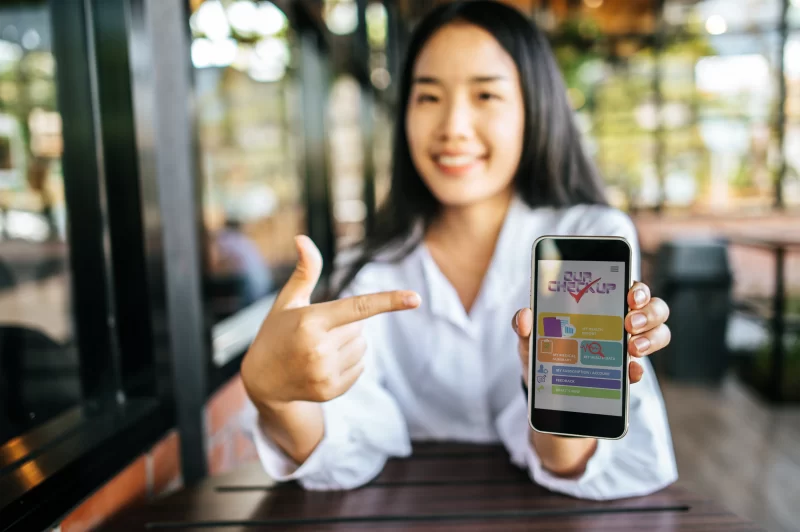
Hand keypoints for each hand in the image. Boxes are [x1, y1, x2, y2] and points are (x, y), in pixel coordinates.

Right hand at [241, 235, 420, 407]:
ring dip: (349, 343)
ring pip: (363, 347)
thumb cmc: (277, 332)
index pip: (358, 307)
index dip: (388, 301)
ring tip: (319, 348)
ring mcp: (325, 372)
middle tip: (317, 332)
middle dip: (346, 325)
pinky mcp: (331, 389)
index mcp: (310, 321)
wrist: (262, 381)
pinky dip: (348, 362)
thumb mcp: (288, 301)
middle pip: (360, 328)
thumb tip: (303, 238)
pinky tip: (323, 364)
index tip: (415, 298)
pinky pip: (360, 367)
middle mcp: (319, 348)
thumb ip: (305, 271)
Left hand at [511, 281, 670, 386]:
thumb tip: (524, 317)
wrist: (545, 388)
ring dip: (651, 338)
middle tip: (629, 323)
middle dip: (649, 312)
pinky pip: (641, 370)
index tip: (631, 295)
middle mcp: (621, 321)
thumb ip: (524, 324)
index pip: (629, 286)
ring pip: (659, 334)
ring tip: (632, 349)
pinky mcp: (624, 373)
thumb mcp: (530, 336)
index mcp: (601, 303)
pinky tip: (629, 373)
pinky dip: (637, 371)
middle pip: (654, 308)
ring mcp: (627, 347)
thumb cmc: (543, 350)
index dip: (638, 288)